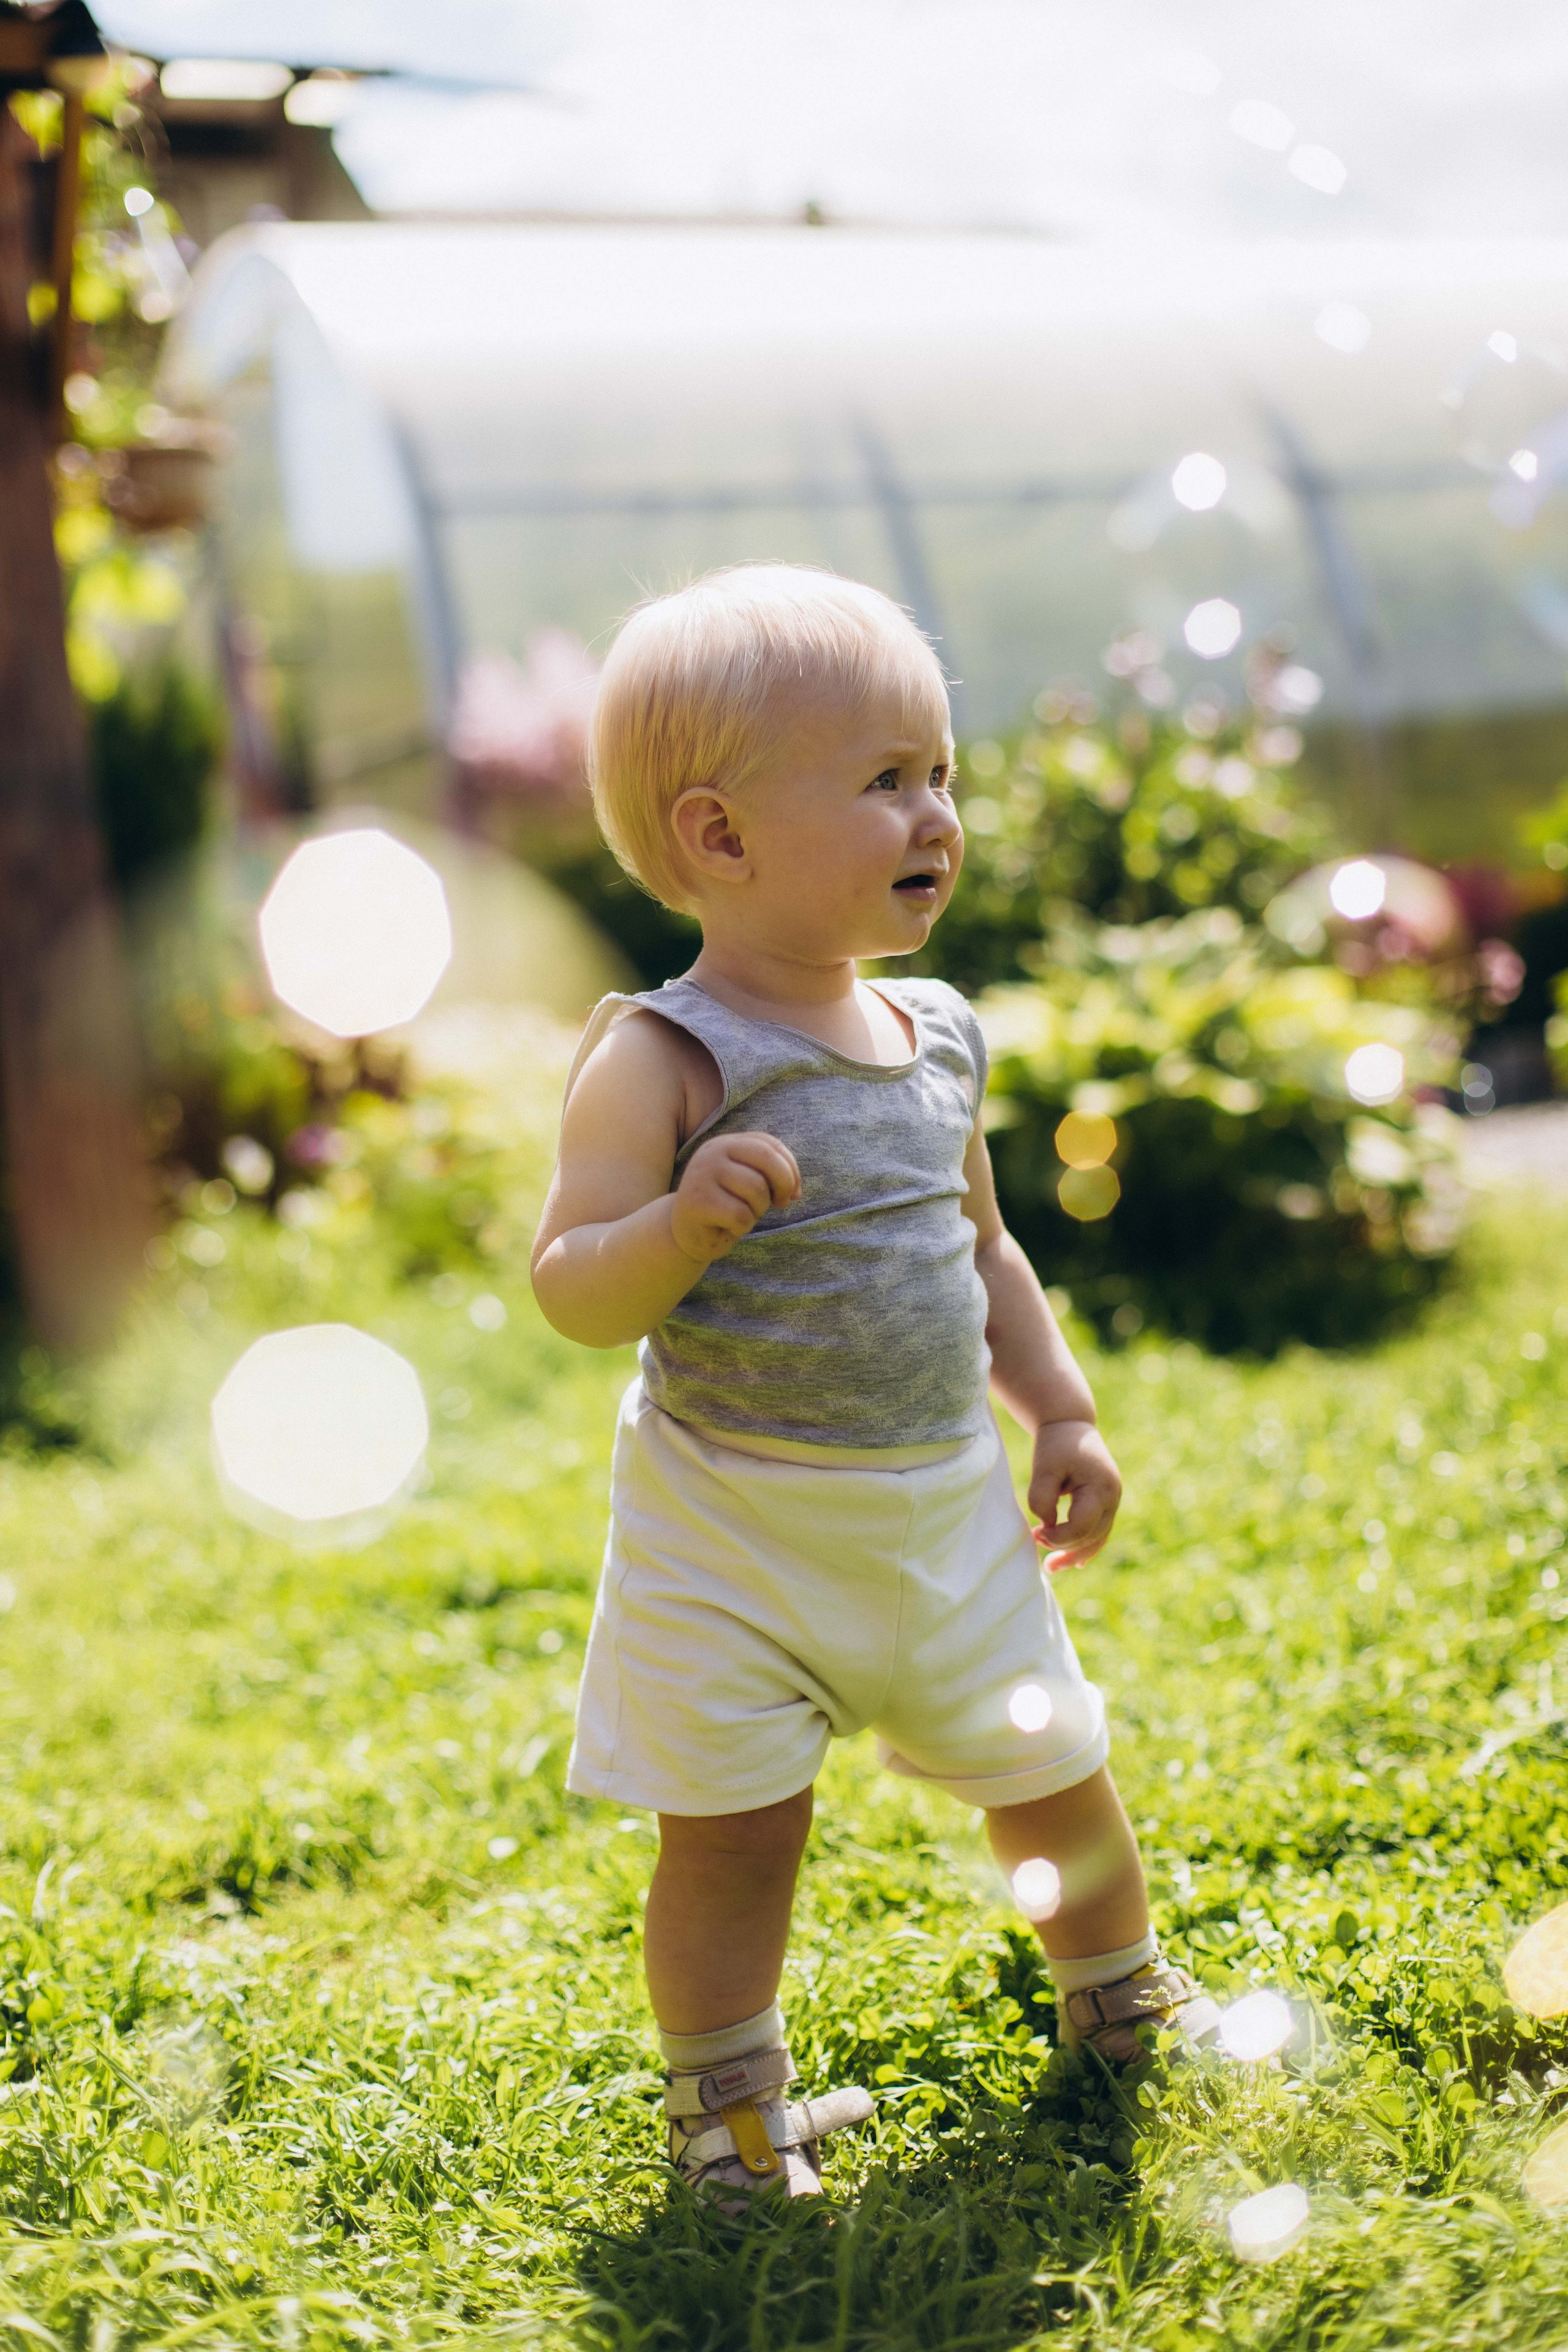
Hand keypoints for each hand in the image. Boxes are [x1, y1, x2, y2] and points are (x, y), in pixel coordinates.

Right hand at [670, 1131, 800, 1265]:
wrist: (685, 1234)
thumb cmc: (724, 1208)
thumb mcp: (749, 1185)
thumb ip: (771, 1176)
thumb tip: (795, 1191)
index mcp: (727, 1143)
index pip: (770, 1144)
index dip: (791, 1169)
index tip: (793, 1192)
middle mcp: (713, 1152)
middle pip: (767, 1159)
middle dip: (784, 1184)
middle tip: (780, 1204)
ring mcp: (702, 1174)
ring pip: (756, 1189)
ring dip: (758, 1210)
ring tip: (742, 1215)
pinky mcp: (697, 1201)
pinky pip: (741, 1215)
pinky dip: (743, 1226)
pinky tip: (727, 1227)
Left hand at [1027, 1418, 1121, 1571]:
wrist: (1070, 1424)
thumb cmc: (1056, 1445)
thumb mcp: (1043, 1468)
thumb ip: (1042, 1499)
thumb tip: (1047, 1527)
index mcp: (1101, 1487)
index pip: (1082, 1526)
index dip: (1059, 1537)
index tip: (1036, 1533)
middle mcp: (1112, 1497)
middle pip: (1093, 1537)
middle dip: (1066, 1550)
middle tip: (1039, 1551)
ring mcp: (1112, 1501)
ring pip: (1098, 1539)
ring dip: (1076, 1555)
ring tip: (1051, 1567)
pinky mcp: (1105, 1503)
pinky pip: (1098, 1531)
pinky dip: (1085, 1546)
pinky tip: (1072, 1562)